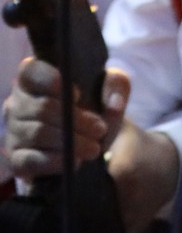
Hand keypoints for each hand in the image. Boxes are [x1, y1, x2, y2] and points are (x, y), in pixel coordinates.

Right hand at [3, 58, 129, 181]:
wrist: (94, 142)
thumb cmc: (96, 108)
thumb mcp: (111, 90)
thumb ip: (117, 84)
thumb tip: (114, 103)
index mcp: (35, 79)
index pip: (30, 71)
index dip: (51, 80)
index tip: (77, 93)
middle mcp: (17, 104)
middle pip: (41, 107)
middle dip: (75, 119)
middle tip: (99, 129)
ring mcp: (14, 132)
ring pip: (37, 133)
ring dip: (71, 141)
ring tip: (94, 147)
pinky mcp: (16, 160)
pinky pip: (28, 160)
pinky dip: (55, 161)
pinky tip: (75, 161)